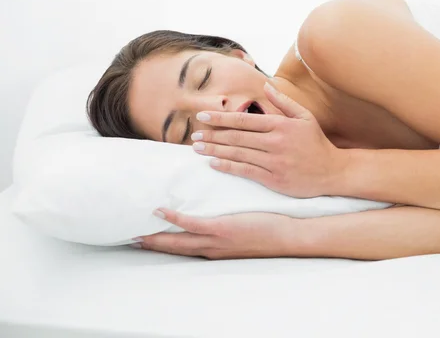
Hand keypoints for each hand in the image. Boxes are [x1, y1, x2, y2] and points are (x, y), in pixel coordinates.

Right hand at [134, 208, 299, 258]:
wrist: (289, 238)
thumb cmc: (270, 231)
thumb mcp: (244, 233)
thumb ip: (227, 228)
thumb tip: (217, 214)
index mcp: (216, 250)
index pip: (186, 249)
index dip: (165, 246)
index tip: (146, 241)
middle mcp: (212, 250)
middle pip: (175, 249)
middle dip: (153, 245)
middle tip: (130, 239)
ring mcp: (216, 240)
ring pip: (178, 241)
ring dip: (156, 237)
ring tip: (135, 231)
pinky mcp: (223, 229)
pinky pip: (193, 224)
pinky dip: (175, 219)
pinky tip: (161, 210)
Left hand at [191, 82, 346, 197]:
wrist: (333, 172)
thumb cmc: (317, 143)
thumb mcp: (304, 117)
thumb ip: (283, 102)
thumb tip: (266, 86)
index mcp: (280, 125)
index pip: (244, 120)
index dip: (221, 118)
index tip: (203, 116)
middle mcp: (275, 142)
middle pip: (237, 137)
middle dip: (213, 136)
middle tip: (194, 135)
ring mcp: (274, 162)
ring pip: (238, 154)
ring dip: (215, 151)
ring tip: (197, 148)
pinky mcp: (274, 179)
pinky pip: (246, 171)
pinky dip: (228, 167)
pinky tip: (214, 164)